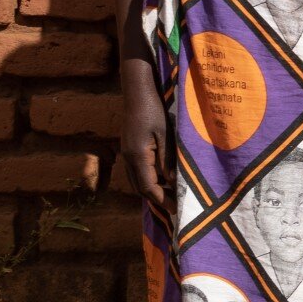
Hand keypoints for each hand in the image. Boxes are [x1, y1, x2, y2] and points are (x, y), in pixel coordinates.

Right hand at [119, 65, 168, 200]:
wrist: (137, 91)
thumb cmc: (154, 110)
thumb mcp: (166, 135)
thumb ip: (168, 160)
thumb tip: (174, 183)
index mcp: (137, 156)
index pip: (148, 187)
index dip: (162, 200)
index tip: (176, 210)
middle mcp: (128, 158)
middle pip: (140, 188)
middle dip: (157, 198)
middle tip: (175, 205)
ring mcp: (126, 152)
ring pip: (137, 180)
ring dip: (152, 189)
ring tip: (172, 194)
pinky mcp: (129, 147)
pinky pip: (137, 170)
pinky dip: (149, 178)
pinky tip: (163, 177)